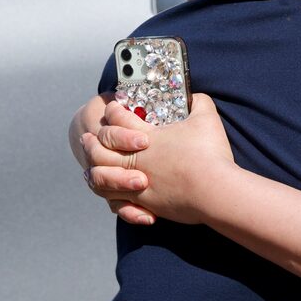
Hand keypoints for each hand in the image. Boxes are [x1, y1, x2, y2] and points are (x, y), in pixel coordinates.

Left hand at [82, 93, 236, 225]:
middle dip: (93, 141)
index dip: (114, 111)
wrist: (214, 190)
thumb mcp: (207, 118)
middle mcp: (136, 160)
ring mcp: (138, 184)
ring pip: (102, 177)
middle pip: (102, 148)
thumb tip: (197, 96)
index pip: (120, 118)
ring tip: (89, 167)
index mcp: (147, 136)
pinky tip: (110, 194)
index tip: (113, 107)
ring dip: (94, 170)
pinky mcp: (145, 203)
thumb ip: (199, 102)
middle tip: (87, 137)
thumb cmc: (210, 153)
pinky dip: (110, 196)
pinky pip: (116, 201)